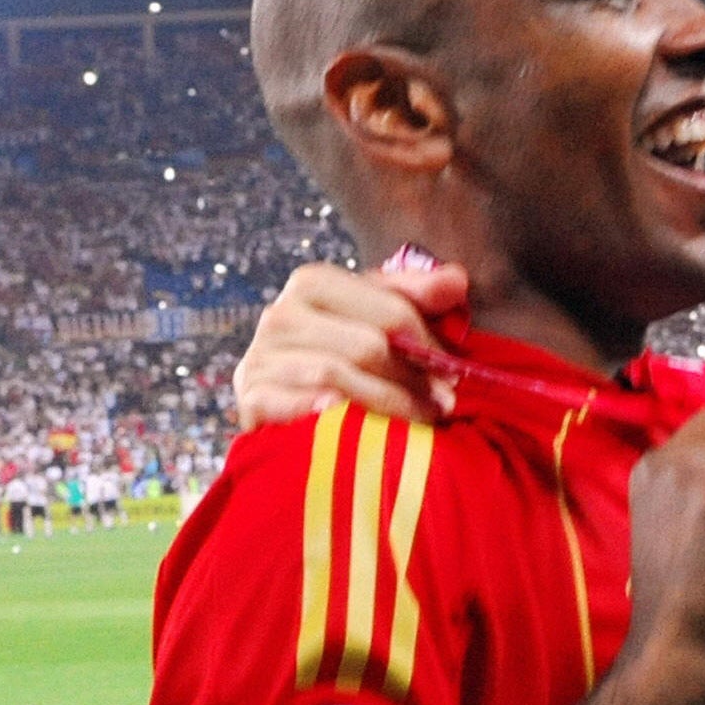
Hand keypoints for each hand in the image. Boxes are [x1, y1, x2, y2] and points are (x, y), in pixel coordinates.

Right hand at [234, 261, 468, 429]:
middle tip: (445, 402)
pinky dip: (329, 414)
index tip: (455, 370)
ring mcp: (259, 356)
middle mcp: (280, 314)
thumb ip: (415, 298)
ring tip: (422, 421)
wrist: (281, 404)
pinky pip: (297, 405)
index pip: (390, 310)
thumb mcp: (376, 320)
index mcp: (313, 283)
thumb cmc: (340, 357)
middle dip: (414, 378)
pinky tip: (354, 425)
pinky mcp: (248, 398)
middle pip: (368, 345)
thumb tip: (456, 279)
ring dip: (390, 404)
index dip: (429, 342)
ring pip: (339, 377)